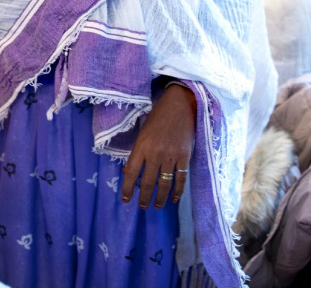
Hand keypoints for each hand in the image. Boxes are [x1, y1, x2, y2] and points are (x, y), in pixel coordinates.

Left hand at [121, 82, 195, 208]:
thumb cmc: (158, 116)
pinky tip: (174, 198)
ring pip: (164, 184)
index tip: (125, 199)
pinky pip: (180, 178)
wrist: (181, 105)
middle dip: (144, 197)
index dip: (127, 188)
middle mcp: (155, 153)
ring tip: (156, 206)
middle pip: (147, 182)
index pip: (131, 172)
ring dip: (160, 198)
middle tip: (142, 206)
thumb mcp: (143, 132)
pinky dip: (178, 191)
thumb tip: (128, 171)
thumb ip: (138, 152)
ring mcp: (171, 156)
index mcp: (141, 146)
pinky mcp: (185, 156)